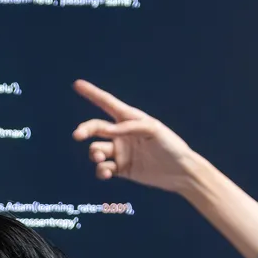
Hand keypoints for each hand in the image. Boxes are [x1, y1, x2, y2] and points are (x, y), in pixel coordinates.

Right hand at [71, 80, 200, 193]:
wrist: (180, 171)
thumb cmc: (171, 145)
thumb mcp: (153, 130)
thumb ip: (130, 127)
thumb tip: (109, 131)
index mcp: (130, 119)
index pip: (108, 103)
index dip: (92, 94)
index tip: (77, 84)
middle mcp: (122, 134)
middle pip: (95, 128)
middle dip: (84, 130)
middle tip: (77, 135)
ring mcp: (120, 152)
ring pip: (97, 150)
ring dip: (95, 153)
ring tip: (101, 159)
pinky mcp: (121, 169)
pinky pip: (103, 168)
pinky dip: (101, 170)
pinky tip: (106, 172)